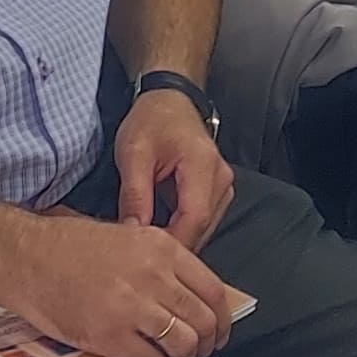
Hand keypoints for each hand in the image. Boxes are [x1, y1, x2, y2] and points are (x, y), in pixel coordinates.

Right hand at [0, 207, 240, 356]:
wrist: (26, 257)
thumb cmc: (69, 245)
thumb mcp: (127, 236)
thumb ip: (160, 261)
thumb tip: (188, 293)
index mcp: (161, 248)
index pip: (214, 291)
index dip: (221, 319)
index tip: (217, 332)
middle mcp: (153, 276)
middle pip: (203, 321)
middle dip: (205, 345)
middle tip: (196, 353)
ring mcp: (132, 307)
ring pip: (183, 345)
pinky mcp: (110, 335)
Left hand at [112, 87, 232, 252]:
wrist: (169, 101)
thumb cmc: (151, 121)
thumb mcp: (133, 153)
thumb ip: (135, 194)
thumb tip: (133, 232)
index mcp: (202, 164)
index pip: (194, 218)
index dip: (172, 242)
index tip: (145, 255)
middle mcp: (221, 178)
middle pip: (202, 227)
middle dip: (172, 244)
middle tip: (140, 254)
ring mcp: (223, 185)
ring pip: (204, 228)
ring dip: (177, 238)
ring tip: (148, 243)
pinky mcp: (218, 191)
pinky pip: (202, 220)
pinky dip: (181, 228)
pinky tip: (160, 229)